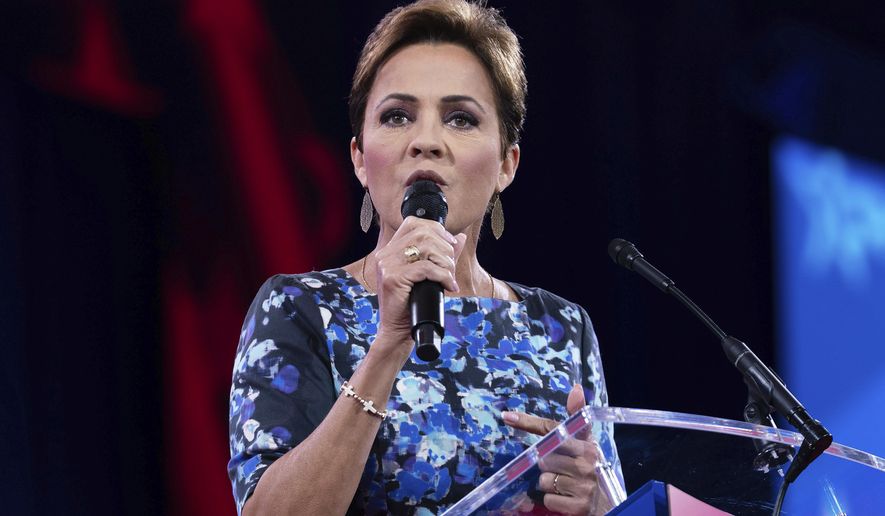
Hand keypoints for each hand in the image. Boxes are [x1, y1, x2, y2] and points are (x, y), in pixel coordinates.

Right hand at [368, 216, 465, 352]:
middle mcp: (386, 254)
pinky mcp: (392, 278)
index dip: (436, 229)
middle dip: (444, 247)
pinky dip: (442, 275)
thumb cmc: (413, 304)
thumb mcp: (429, 275)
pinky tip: (448, 285)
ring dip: (445, 261)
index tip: (450, 244)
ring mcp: (387, 265)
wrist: (398, 330)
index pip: (413, 223)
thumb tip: (461, 238)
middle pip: (422, 233)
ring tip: (449, 276)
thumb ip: (442, 255)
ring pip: (425, 247)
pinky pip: (425, 268)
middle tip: (451, 266)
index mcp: (390, 250)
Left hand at [502, 384, 612, 515]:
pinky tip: (566, 498)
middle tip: (562, 469)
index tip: (507, 416)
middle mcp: (588, 462)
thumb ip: (575, 418)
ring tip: (565, 484)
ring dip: (548, 484)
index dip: (529, 422)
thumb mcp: (585, 443)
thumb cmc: (590, 467)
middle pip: (543, 458)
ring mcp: (584, 485)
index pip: (552, 429)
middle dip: (547, 465)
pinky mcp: (579, 506)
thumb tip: (576, 387)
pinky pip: (548, 499)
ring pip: (543, 479)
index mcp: (587, 444)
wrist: (608, 504)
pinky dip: (553, 500)